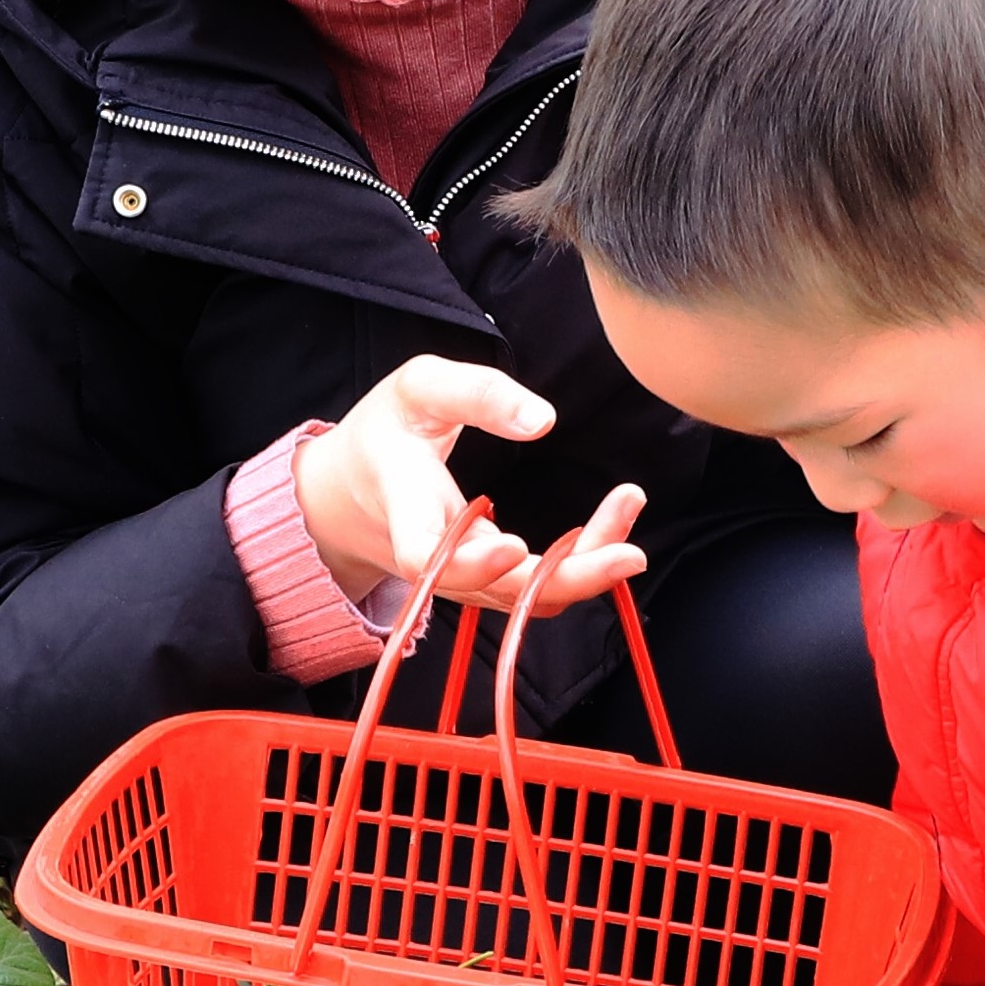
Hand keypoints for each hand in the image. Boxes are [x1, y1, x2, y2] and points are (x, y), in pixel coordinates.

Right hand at [295, 358, 647, 615]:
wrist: (353, 493)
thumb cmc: (387, 432)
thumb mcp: (418, 388)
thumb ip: (476, 393)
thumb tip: (542, 419)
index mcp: (405, 510)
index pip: (426, 556)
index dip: (472, 563)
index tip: (516, 544)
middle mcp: (437, 560)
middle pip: (500, 592)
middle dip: (570, 578)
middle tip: (630, 552)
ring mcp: (466, 580)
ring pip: (530, 597)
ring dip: (590, 568)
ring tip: (629, 508)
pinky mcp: (491, 582)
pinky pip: (539, 588)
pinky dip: (583, 564)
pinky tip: (617, 524)